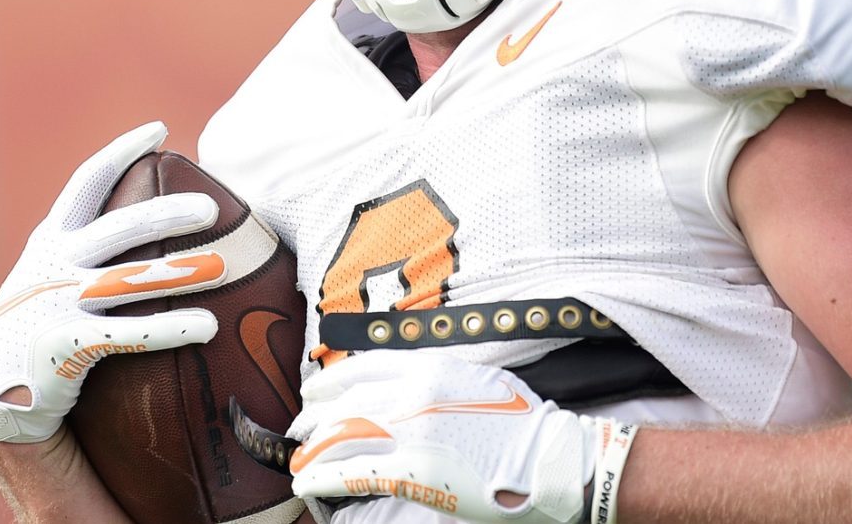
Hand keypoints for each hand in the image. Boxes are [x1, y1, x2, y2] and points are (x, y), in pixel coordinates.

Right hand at [0, 122, 220, 442]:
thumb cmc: (40, 325)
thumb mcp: (52, 273)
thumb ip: (88, 247)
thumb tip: (155, 218)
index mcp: (53, 240)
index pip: (88, 182)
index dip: (122, 152)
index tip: (159, 129)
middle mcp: (54, 265)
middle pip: (117, 229)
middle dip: (165, 214)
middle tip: (211, 208)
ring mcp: (56, 304)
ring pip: (125, 281)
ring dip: (175, 272)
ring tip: (223, 267)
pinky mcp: (63, 345)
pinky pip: (125, 334)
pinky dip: (168, 328)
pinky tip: (207, 326)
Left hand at [287, 352, 636, 523]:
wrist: (553, 459)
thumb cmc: (527, 425)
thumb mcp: (482, 381)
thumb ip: (442, 380)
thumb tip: (414, 386)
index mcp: (432, 368)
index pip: (363, 367)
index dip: (329, 380)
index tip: (312, 390)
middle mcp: (415, 393)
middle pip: (346, 402)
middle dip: (313, 417)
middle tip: (298, 430)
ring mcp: (412, 432)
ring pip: (342, 435)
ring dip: (312, 449)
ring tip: (297, 461)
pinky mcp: (413, 471)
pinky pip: (353, 472)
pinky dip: (322, 477)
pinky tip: (307, 483)